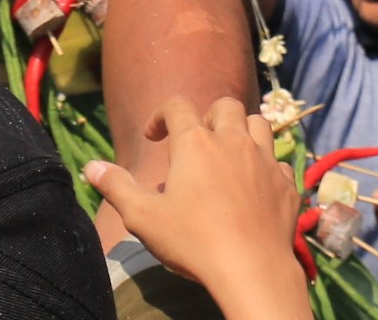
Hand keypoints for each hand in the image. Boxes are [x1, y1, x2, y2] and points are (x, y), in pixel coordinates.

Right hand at [85, 98, 306, 318]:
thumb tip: (90, 167)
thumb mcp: (142, 217)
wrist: (253, 272)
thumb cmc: (193, 242)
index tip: (153, 137)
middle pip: (225, 105)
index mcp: (194, 143)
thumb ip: (116, 187)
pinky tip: (254, 185)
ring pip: (259, 124)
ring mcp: (265, 161)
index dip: (160, 116)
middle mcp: (232, 142)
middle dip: (208, 115)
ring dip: (242, 131)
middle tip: (196, 141)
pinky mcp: (286, 185)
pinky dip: (266, 166)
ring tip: (228, 153)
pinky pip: (279, 161)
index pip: (176, 105)